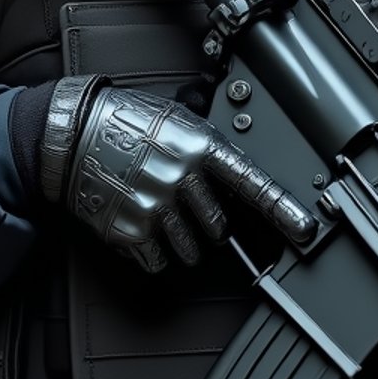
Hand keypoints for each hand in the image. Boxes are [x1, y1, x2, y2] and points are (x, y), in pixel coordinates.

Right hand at [40, 76, 316, 270]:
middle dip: (207, 222)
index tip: (303, 229)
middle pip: (218, 227)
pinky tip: (139, 223)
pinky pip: (158, 261)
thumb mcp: (178, 117)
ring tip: (157, 209)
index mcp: (200, 147)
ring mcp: (157, 208)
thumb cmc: (125, 122)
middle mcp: (183, 179)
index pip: (251, 184)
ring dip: (180, 239)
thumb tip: (237, 173)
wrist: (73, 133)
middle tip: (183, 202)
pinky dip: (152, 251)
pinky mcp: (131, 231)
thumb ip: (210, 147)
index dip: (282, 210)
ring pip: (190, 249)